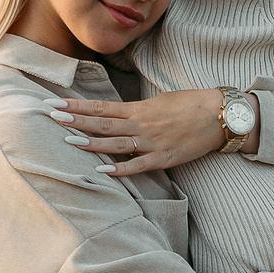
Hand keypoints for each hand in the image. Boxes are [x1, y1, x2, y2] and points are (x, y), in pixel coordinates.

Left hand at [55, 87, 231, 176]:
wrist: (220, 115)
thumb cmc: (191, 105)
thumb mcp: (159, 101)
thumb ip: (136, 110)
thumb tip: (116, 115)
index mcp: (139, 108)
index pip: (101, 107)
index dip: (76, 106)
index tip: (54, 103)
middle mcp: (142, 124)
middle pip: (103, 124)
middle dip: (76, 121)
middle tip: (52, 117)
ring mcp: (152, 142)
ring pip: (116, 144)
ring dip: (92, 143)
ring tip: (69, 141)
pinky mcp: (165, 158)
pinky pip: (139, 165)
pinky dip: (121, 169)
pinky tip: (103, 171)